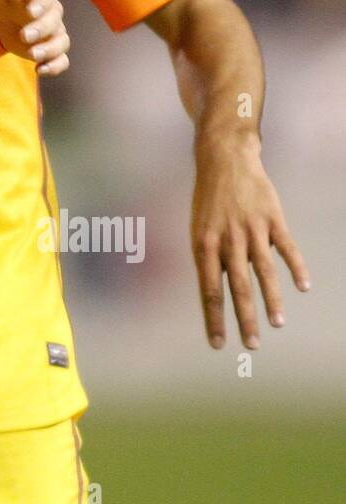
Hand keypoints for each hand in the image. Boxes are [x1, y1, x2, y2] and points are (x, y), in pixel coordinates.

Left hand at [0, 0, 69, 75]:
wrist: (1, 15)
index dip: (40, 5)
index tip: (29, 12)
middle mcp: (52, 12)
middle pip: (54, 22)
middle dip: (41, 30)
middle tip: (24, 36)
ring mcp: (53, 31)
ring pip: (61, 42)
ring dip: (49, 51)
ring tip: (32, 57)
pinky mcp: (49, 48)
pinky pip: (61, 60)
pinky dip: (55, 67)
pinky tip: (40, 71)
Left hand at [191, 132, 308, 349]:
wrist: (224, 158)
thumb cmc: (209, 199)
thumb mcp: (199, 228)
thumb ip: (211, 259)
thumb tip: (217, 291)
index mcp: (204, 244)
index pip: (209, 289)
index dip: (214, 317)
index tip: (219, 344)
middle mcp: (228, 240)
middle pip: (238, 286)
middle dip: (244, 318)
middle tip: (252, 345)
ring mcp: (251, 229)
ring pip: (263, 270)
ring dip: (272, 299)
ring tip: (277, 324)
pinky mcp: (272, 218)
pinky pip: (286, 247)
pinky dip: (296, 266)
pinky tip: (303, 286)